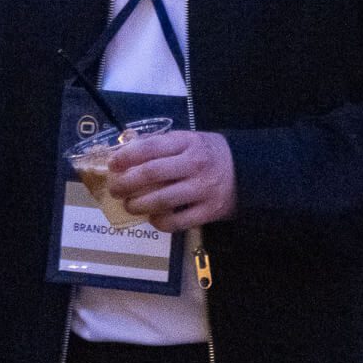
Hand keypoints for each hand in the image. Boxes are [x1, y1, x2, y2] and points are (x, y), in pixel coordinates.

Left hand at [107, 130, 236, 232]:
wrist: (249, 171)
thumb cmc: (210, 154)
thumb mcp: (189, 139)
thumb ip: (161, 144)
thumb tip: (126, 150)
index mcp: (187, 142)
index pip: (150, 148)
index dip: (127, 157)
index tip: (113, 165)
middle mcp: (194, 164)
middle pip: (151, 174)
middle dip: (126, 183)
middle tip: (115, 189)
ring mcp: (202, 189)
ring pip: (162, 200)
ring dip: (138, 205)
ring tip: (129, 205)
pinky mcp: (209, 212)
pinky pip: (178, 222)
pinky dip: (160, 222)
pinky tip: (153, 219)